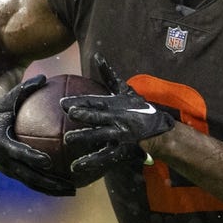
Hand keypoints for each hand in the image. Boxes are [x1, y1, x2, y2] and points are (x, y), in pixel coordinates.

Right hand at [0, 74, 75, 196]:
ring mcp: (7, 169)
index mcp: (0, 142)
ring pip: (31, 182)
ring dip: (51, 188)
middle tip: (67, 183)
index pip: (17, 152)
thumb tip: (43, 77)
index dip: (32, 157)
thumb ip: (24, 90)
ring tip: (72, 191)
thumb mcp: (6, 101)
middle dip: (47, 181)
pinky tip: (65, 187)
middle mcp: (2, 160)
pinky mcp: (12, 173)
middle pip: (27, 174)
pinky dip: (47, 186)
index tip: (48, 161)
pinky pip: (31, 181)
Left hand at [62, 54, 174, 175]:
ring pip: (100, 136)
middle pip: (98, 116)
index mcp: (115, 105)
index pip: (95, 102)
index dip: (80, 102)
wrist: (159, 131)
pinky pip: (104, 156)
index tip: (63, 103)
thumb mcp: (125, 90)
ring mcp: (119, 135)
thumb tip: (97, 56)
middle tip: (68, 113)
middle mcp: (116, 119)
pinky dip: (90, 161)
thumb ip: (109, 75)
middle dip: (83, 114)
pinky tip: (76, 166)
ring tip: (68, 139)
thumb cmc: (140, 109)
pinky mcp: (121, 150)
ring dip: (84, 137)